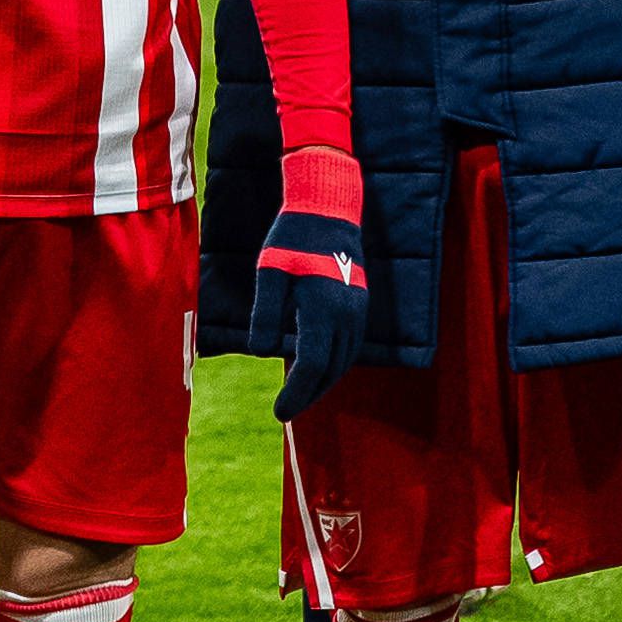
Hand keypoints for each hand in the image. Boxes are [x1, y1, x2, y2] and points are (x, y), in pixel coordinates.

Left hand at [250, 148, 369, 418]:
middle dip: (308, 394)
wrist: (328, 210)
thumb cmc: (292, 239)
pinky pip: (350, 346)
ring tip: (299, 394)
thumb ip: (265, 314)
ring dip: (322, 382)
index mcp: (322, 308)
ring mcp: (358, 310)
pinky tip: (316, 367)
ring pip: (344, 361)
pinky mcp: (360, 304)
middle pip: (331, 370)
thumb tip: (260, 353)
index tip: (279, 412)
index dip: (297, 393)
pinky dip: (334, 364)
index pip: (313, 365)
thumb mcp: (269, 273)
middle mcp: (347, 314)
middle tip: (285, 410)